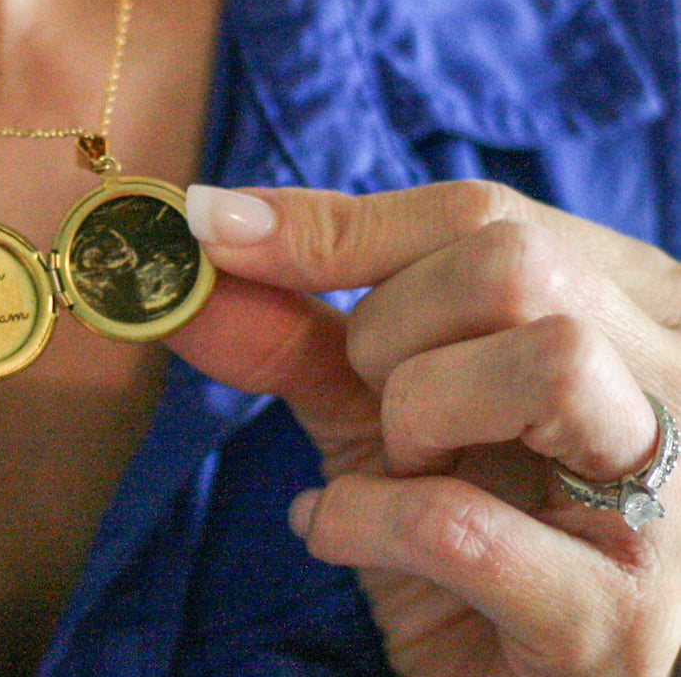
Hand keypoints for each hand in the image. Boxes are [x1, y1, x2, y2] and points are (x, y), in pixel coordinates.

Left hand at [170, 180, 680, 676]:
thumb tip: (199, 240)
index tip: (218, 231)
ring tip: (396, 468)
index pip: (483, 212)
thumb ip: (296, 329)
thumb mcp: (371, 412)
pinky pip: (461, 523)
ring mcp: (670, 502)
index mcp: (623, 312)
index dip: (334, 224)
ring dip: (413, 410)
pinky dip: (366, 521)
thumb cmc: (453, 541)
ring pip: (546, 357)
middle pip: (516, 262)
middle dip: (390, 326)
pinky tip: (345, 535)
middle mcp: (674, 384)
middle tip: (374, 407)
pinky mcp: (627, 620)